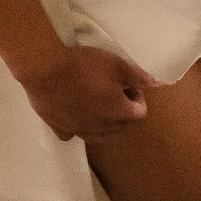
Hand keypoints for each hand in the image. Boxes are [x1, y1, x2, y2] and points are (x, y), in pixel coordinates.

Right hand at [21, 44, 151, 139]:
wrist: (45, 70)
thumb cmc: (84, 65)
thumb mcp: (117, 64)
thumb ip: (138, 76)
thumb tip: (156, 84)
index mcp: (118, 112)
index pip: (140, 113)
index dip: (138, 97)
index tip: (129, 84)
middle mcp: (101, 127)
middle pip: (120, 126)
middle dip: (122, 111)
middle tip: (113, 90)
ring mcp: (79, 130)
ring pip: (98, 135)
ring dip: (103, 123)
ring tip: (96, 104)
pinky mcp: (59, 128)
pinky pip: (72, 133)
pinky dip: (76, 127)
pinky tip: (72, 114)